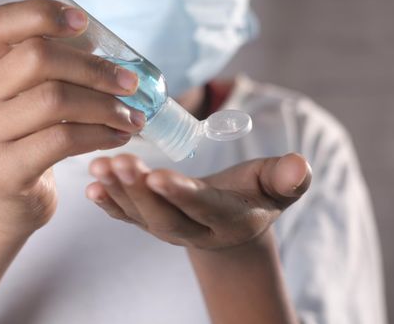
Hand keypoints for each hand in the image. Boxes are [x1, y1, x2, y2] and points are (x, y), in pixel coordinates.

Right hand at [0, 0, 144, 235]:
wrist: (1, 202)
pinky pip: (63, 140)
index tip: (83, 21)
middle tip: (131, 85)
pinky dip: (100, 135)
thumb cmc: (26, 143)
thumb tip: (112, 58)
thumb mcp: (27, 101)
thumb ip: (53, 74)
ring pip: (56, 100)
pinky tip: (119, 137)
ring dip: (106, 107)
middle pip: (38, 59)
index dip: (41, 14)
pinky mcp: (4, 169)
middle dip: (95, 70)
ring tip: (133, 118)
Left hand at [86, 153, 310, 249]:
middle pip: (164, 216)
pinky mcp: (149, 223)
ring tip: (98, 167)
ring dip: (117, 192)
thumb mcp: (275, 188)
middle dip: (139, 192)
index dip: (181, 194)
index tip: (156, 175)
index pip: (202, 207)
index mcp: (226, 219)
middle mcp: (193, 230)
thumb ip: (286, 178)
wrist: (231, 223)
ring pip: (140, 216)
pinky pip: (126, 216)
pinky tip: (91, 187)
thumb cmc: (253, 196)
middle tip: (118, 163)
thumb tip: (301, 164)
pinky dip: (108, 203)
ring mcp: (168, 229)